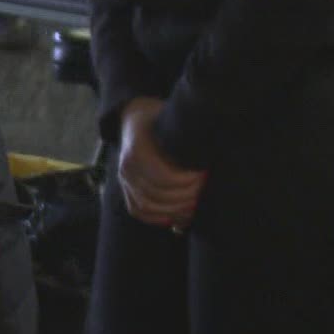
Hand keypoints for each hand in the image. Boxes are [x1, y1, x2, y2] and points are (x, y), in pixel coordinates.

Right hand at [118, 98, 205, 229]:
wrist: (133, 117)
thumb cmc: (157, 117)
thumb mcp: (169, 116)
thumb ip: (184, 134)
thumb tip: (209, 150)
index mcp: (137, 149)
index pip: (163, 177)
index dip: (187, 181)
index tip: (203, 174)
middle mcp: (126, 167)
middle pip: (157, 195)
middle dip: (184, 197)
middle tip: (203, 190)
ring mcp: (123, 179)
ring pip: (147, 206)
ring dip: (173, 210)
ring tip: (194, 205)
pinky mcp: (125, 187)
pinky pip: (137, 210)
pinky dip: (156, 218)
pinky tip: (175, 217)